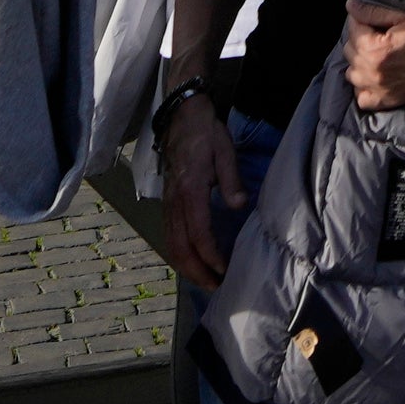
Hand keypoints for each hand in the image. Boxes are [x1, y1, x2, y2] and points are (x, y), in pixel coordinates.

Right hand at [156, 89, 243, 284]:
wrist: (181, 117)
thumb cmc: (207, 133)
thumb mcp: (225, 150)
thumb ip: (231, 179)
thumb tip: (239, 205)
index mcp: (190, 189)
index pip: (198, 232)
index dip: (210, 255)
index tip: (224, 269)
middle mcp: (174, 201)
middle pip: (180, 246)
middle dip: (197, 271)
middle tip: (216, 286)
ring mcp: (167, 202)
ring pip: (171, 243)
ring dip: (187, 266)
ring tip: (206, 280)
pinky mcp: (166, 202)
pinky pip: (168, 234)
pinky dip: (178, 253)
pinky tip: (191, 261)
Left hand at [345, 11, 404, 108]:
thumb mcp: (401, 17)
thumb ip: (372, 12)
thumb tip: (350, 6)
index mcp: (374, 49)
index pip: (352, 28)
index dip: (361, 18)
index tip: (372, 18)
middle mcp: (372, 72)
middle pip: (349, 50)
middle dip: (359, 39)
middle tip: (377, 34)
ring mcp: (378, 90)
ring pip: (351, 73)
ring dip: (359, 62)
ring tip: (376, 54)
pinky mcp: (386, 101)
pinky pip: (361, 98)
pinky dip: (364, 87)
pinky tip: (375, 76)